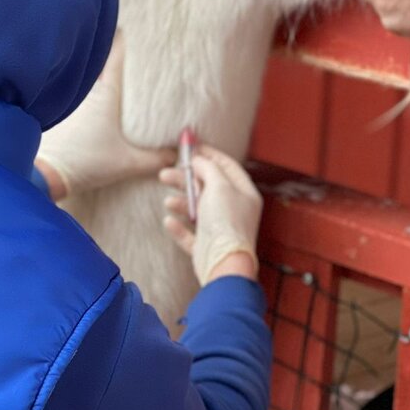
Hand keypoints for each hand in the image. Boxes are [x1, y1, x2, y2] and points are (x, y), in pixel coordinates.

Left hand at [36, 34, 175, 198]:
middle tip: (122, 42)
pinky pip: (70, 91)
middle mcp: (85, 91)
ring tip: (103, 63)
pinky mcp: (56, 112)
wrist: (44, 174)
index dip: (124, 39)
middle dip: (108, 50)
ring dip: (92, 68)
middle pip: (97, 60)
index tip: (131, 28)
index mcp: (105, 94)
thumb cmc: (85, 163)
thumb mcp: (127, 163)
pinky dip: (77, 86)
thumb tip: (177, 155)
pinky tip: (82, 95)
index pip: (116, 55)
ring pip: (82, 74)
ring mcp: (68, 100)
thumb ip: (156, 159)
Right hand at [159, 143, 262, 283]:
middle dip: (186, 179)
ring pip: (197, 209)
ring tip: (168, 201)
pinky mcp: (206, 246)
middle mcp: (234, 210)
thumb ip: (208, 168)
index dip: (209, 155)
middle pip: (208, 187)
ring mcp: (220, 229)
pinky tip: (169, 221)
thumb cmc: (226, 222)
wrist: (223, 262)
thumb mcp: (219, 186)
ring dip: (181, 202)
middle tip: (166, 173)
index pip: (227, 167)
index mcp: (244, 193)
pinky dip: (179, 226)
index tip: (191, 148)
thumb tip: (200, 160)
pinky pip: (190, 233)